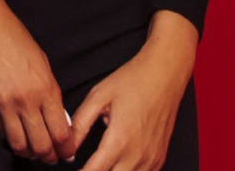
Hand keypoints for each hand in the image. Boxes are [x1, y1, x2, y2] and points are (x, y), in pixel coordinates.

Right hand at [0, 0, 75, 164]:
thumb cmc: (14, 36)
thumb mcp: (41, 61)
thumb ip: (49, 90)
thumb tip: (56, 117)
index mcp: (45, 87)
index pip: (60, 131)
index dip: (66, 148)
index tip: (68, 152)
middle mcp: (26, 100)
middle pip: (41, 145)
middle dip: (50, 157)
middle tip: (53, 158)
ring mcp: (4, 105)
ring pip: (20, 145)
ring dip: (29, 152)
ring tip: (34, 151)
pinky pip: (1, 132)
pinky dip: (11, 137)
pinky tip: (16, 134)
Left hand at [68, 11, 197, 170]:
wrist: (165, 73)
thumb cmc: (133, 80)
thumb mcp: (100, 95)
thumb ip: (81, 123)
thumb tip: (69, 146)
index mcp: (120, 140)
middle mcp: (137, 155)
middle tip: (87, 167)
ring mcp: (151, 159)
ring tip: (101, 163)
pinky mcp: (159, 159)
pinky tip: (119, 163)